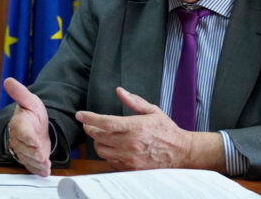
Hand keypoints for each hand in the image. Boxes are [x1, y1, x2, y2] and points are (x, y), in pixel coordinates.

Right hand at [3, 77, 51, 176]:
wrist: (36, 123)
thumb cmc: (32, 112)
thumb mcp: (30, 100)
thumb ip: (20, 93)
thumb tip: (8, 80)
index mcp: (19, 123)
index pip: (22, 131)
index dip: (28, 137)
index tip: (35, 141)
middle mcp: (19, 138)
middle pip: (25, 148)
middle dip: (34, 153)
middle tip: (43, 157)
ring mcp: (23, 149)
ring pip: (28, 158)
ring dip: (37, 163)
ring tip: (45, 165)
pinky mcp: (29, 157)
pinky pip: (31, 165)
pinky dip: (38, 169)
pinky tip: (45, 171)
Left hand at [76, 87, 224, 171]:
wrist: (180, 152)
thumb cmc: (167, 130)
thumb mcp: (152, 111)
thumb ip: (134, 101)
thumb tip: (120, 91)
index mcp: (134, 127)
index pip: (105, 122)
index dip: (89, 118)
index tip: (80, 114)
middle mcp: (129, 143)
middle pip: (99, 136)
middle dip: (90, 128)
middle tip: (88, 124)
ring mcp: (128, 157)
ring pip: (101, 150)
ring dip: (97, 141)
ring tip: (100, 135)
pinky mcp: (129, 167)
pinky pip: (109, 161)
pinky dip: (106, 153)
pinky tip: (111, 146)